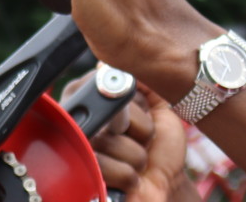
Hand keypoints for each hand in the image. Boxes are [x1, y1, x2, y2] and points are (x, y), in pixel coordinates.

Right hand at [86, 85, 194, 201]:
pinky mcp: (83, 173)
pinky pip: (106, 165)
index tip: (138, 119)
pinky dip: (127, 174)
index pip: (107, 85)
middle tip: (141, 141)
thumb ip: (144, 82)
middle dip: (140, 129)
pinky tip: (128, 177)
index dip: (133, 106)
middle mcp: (80, 120)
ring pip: (111, 139)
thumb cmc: (160, 147)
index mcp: (95, 100)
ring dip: (136, 155)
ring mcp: (79, 147)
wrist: (166, 184)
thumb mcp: (160, 106)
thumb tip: (115, 62)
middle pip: (113, 110)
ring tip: (136, 161)